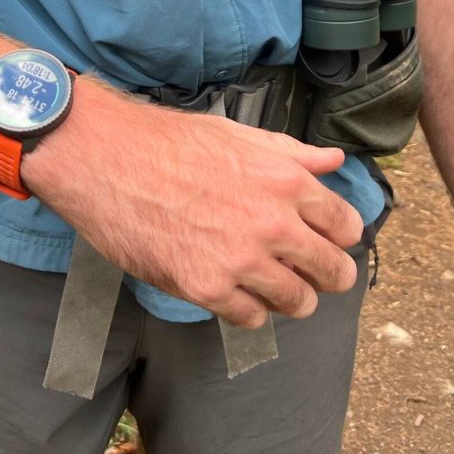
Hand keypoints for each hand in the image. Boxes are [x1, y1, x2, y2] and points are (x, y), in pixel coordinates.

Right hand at [23, 89, 365, 327]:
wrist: (106, 158)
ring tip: (269, 286)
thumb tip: (334, 161)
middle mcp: (273, 223)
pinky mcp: (205, 287)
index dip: (338, 236)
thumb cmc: (167, 141)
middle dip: (326, 275)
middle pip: (333, 272)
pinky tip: (232, 290)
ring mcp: (240, 260)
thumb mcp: (238, 134)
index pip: (346, 227)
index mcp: (286, 181)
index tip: (325, 240)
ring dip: (289, 297)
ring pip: (298, 303)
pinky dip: (246, 309)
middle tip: (306, 273)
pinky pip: (250, 318)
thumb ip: (292, 153)